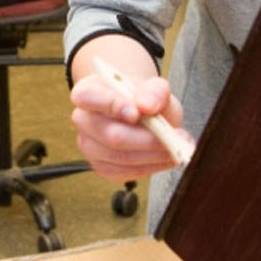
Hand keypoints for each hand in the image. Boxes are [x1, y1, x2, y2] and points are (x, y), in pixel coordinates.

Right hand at [69, 33, 185, 179]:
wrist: (143, 112)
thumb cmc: (143, 98)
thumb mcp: (154, 87)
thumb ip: (154, 91)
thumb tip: (147, 105)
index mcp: (87, 92)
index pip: (89, 97)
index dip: (112, 106)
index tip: (138, 113)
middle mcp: (83, 120)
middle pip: (110, 134)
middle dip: (146, 138)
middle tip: (174, 137)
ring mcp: (90, 147)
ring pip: (121, 157)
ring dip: (153, 155)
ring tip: (177, 148)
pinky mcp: (102, 167)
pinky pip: (126, 172)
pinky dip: (151, 166)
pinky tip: (166, 158)